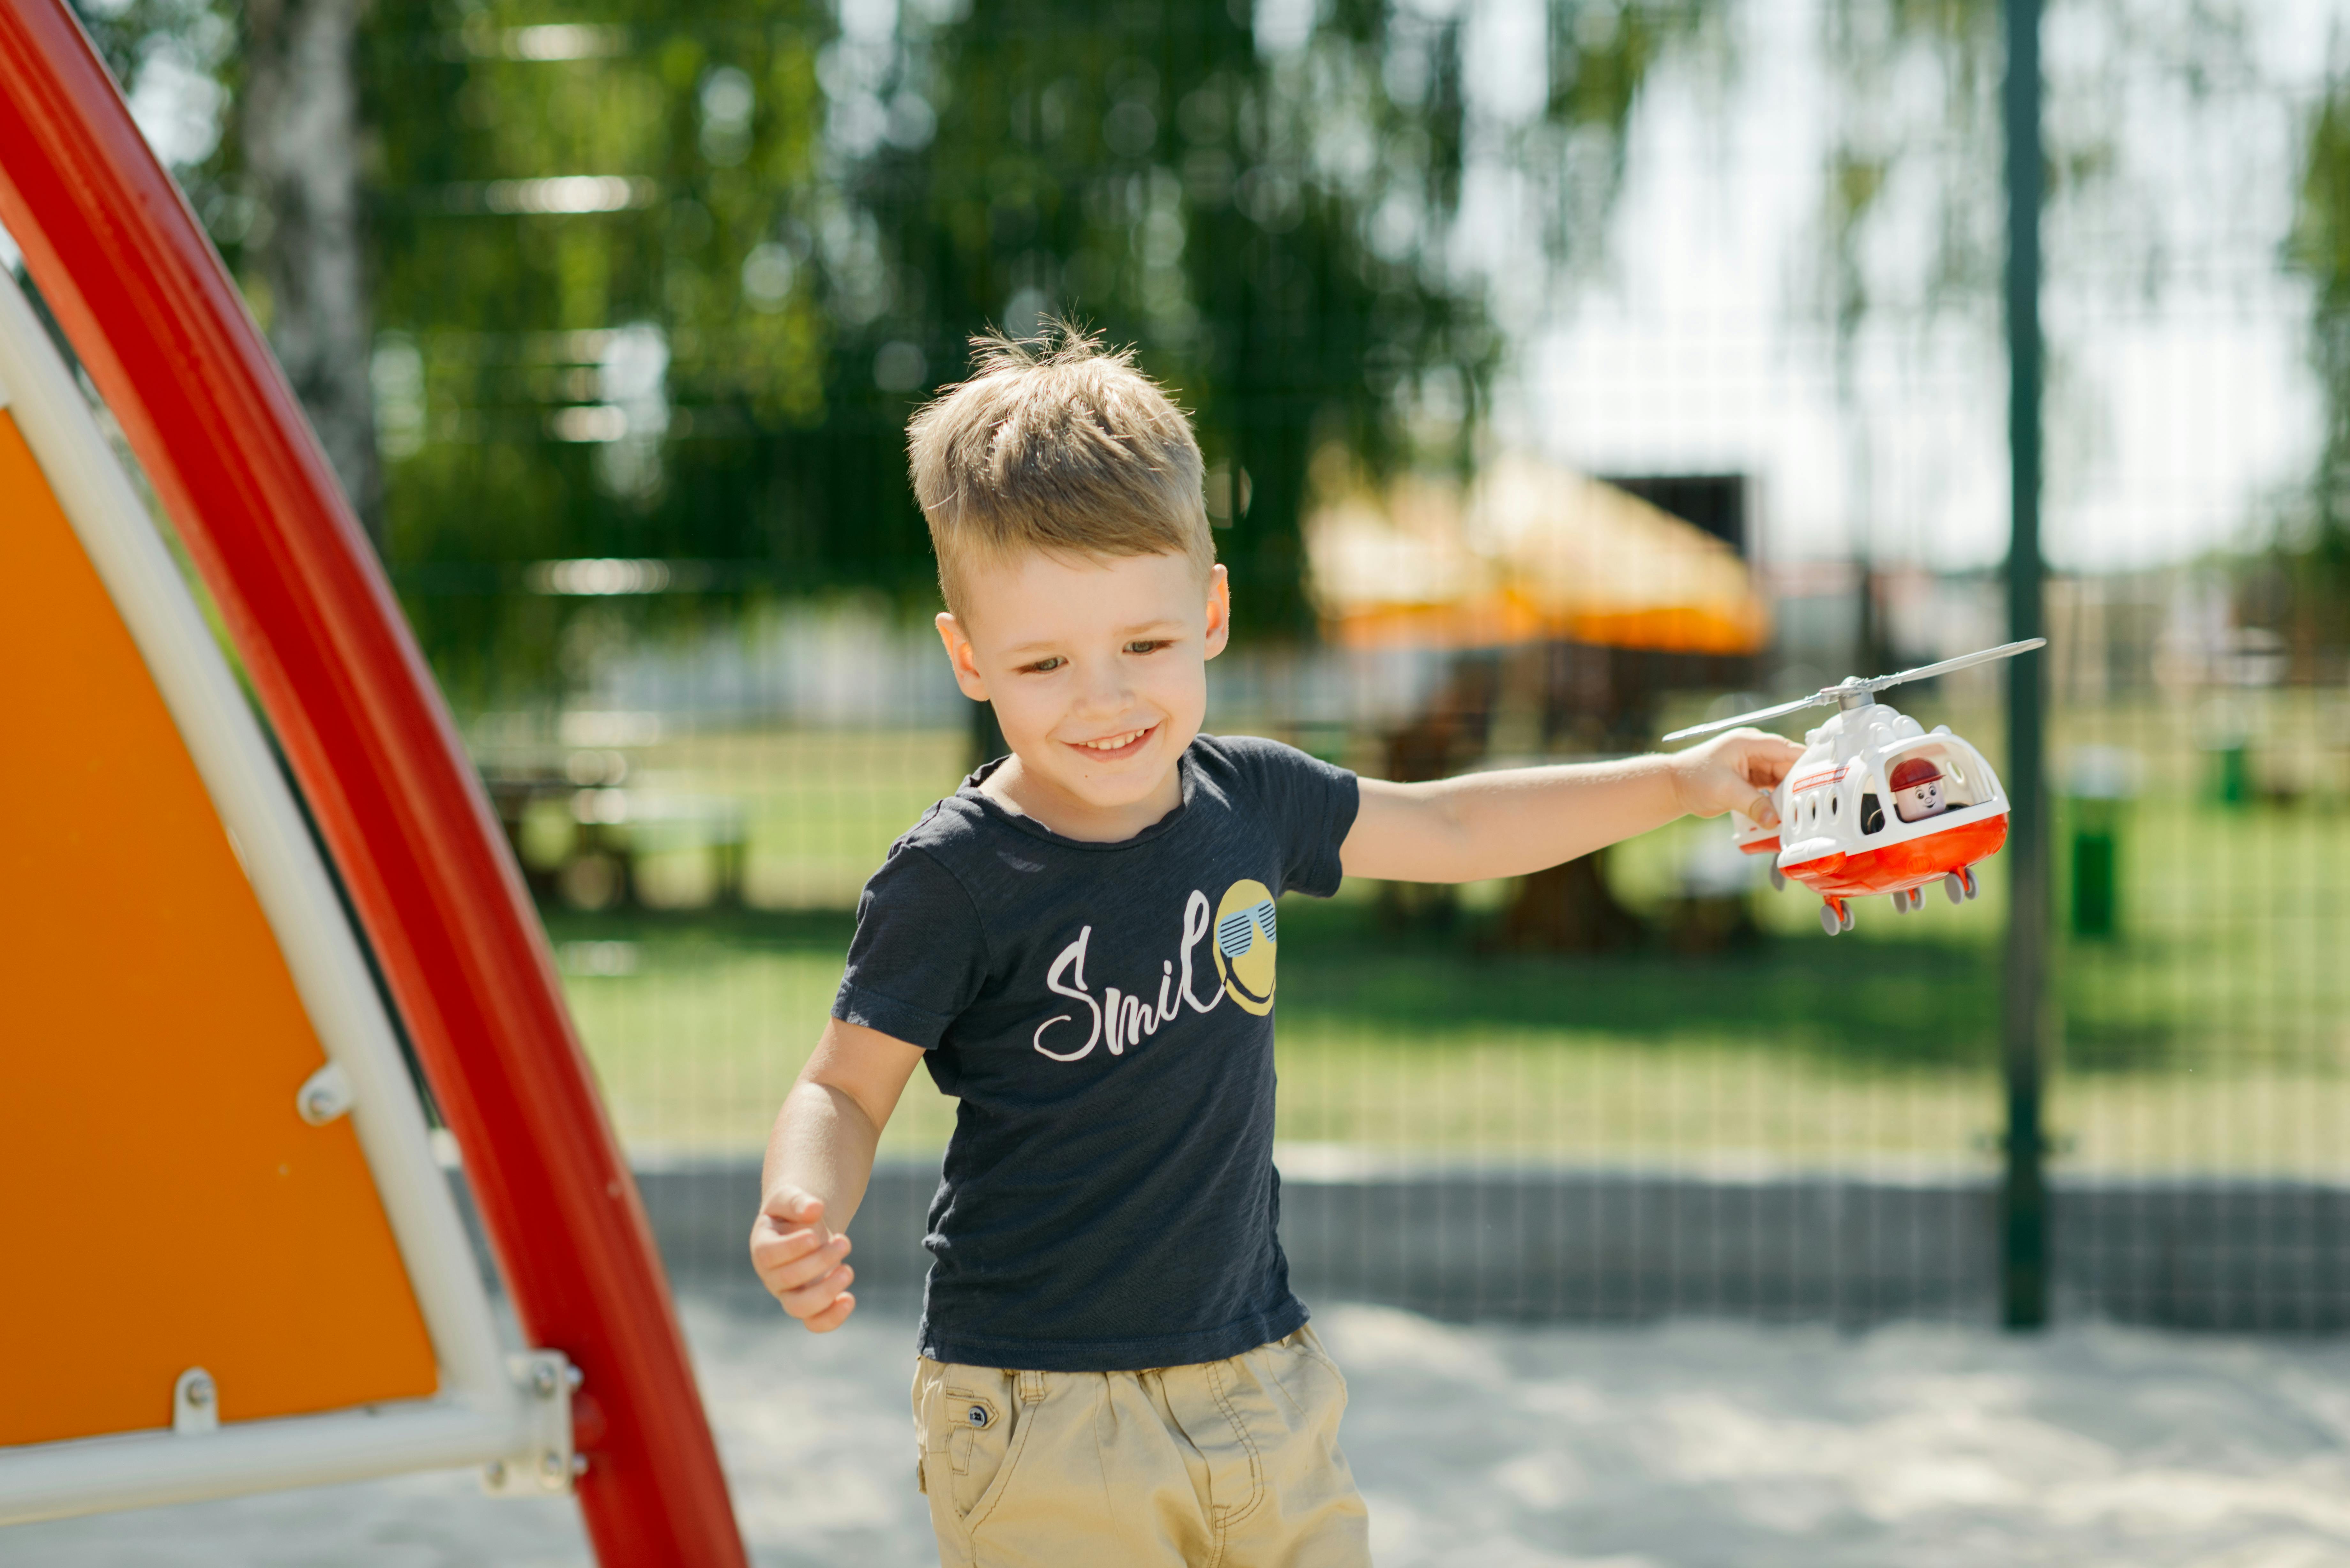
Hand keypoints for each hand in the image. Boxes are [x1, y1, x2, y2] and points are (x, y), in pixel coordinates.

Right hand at [749, 1188, 855, 1331]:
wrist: (802, 1227)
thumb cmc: (793, 1212)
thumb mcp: (791, 1198)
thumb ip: (798, 1201)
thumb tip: (815, 1209)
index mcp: (762, 1247)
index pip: (769, 1255)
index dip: (792, 1248)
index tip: (815, 1236)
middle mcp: (772, 1275)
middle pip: (788, 1279)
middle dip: (820, 1261)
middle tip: (845, 1241)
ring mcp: (788, 1293)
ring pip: (798, 1307)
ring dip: (826, 1291)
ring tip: (848, 1270)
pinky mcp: (809, 1305)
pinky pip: (814, 1323)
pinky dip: (832, 1318)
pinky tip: (849, 1299)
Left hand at [1667, 727, 1806, 825]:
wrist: (1673, 786)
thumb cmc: (1693, 778)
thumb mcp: (1725, 791)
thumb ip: (1752, 804)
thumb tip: (1774, 821)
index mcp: (1750, 743)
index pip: (1787, 750)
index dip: (1806, 764)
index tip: (1823, 780)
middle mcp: (1754, 750)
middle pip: (1787, 766)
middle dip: (1797, 785)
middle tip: (1809, 806)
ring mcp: (1752, 764)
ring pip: (1780, 779)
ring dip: (1787, 795)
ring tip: (1798, 813)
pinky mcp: (1749, 778)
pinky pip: (1770, 788)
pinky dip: (1775, 800)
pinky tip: (1782, 815)